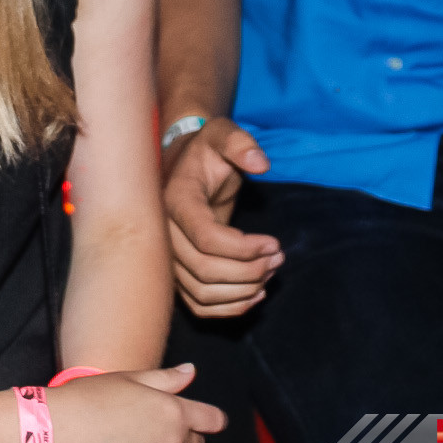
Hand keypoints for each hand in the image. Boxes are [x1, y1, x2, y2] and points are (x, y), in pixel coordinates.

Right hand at [49, 364, 225, 442]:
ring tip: (136, 435)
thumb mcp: (129, 379)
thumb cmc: (90, 399)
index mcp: (173, 413)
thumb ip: (166, 379)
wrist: (58, 430)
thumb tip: (190, 372)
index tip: (203, 416)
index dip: (211, 416)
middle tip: (156, 422)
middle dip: (185, 434)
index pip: (213, 420)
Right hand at [162, 118, 280, 316]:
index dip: (245, 248)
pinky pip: (199, 305)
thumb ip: (240, 144)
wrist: (183, 166)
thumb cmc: (206, 152)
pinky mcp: (176, 273)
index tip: (275, 242)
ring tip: (270, 271)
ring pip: (203, 293)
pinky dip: (229, 307)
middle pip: (206, 271)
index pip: (207, 238)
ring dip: (244, 290)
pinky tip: (255, 292)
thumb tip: (261, 164)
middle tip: (279, 257)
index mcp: (174, 200)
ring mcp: (166, 256)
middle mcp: (163, 233)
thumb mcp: (222, 135)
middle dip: (251, 270)